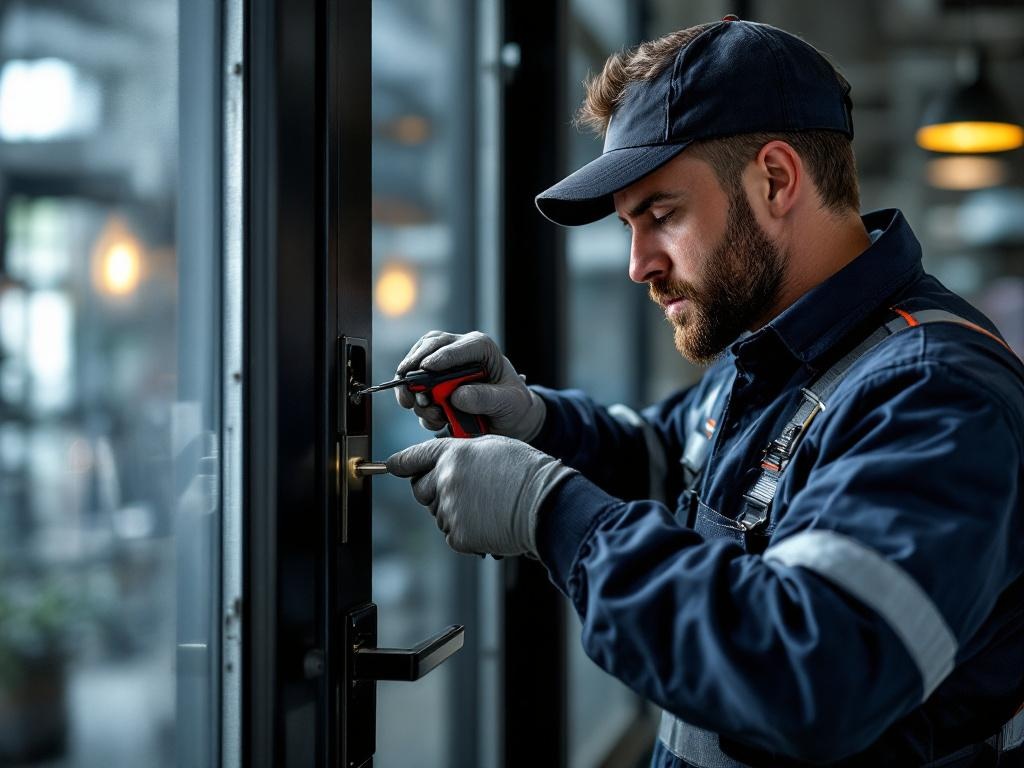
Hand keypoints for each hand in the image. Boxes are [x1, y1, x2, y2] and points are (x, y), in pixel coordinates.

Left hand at [386, 435, 576, 557]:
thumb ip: (461, 453)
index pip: (415, 457)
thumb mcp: (492, 447)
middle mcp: (445, 480)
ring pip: (439, 514)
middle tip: (461, 492)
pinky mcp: (459, 536)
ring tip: (486, 506)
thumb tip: (442, 465)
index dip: (402, 463)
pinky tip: (489, 522)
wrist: (545, 503)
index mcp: (453, 454)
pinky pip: (453, 534)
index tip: (392, 466)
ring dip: (454, 511)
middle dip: (433, 491)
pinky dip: (467, 532)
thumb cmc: (525, 471)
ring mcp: (450, 509)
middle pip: (420, 490)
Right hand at [394, 331, 545, 441]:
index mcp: (481, 348)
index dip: (443, 355)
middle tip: (408, 388)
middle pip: (428, 348)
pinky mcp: (433, 386)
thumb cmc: (513, 403)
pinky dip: (419, 407)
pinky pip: (417, 391)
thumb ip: (486, 398)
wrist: (509, 418)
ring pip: (416, 367)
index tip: (427, 367)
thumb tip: (457, 396)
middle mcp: (458, 352)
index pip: (461, 345)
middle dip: (414, 368)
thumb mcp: (509, 401)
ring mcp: (443, 367)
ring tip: (425, 409)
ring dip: (414, 391)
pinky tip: (433, 419)